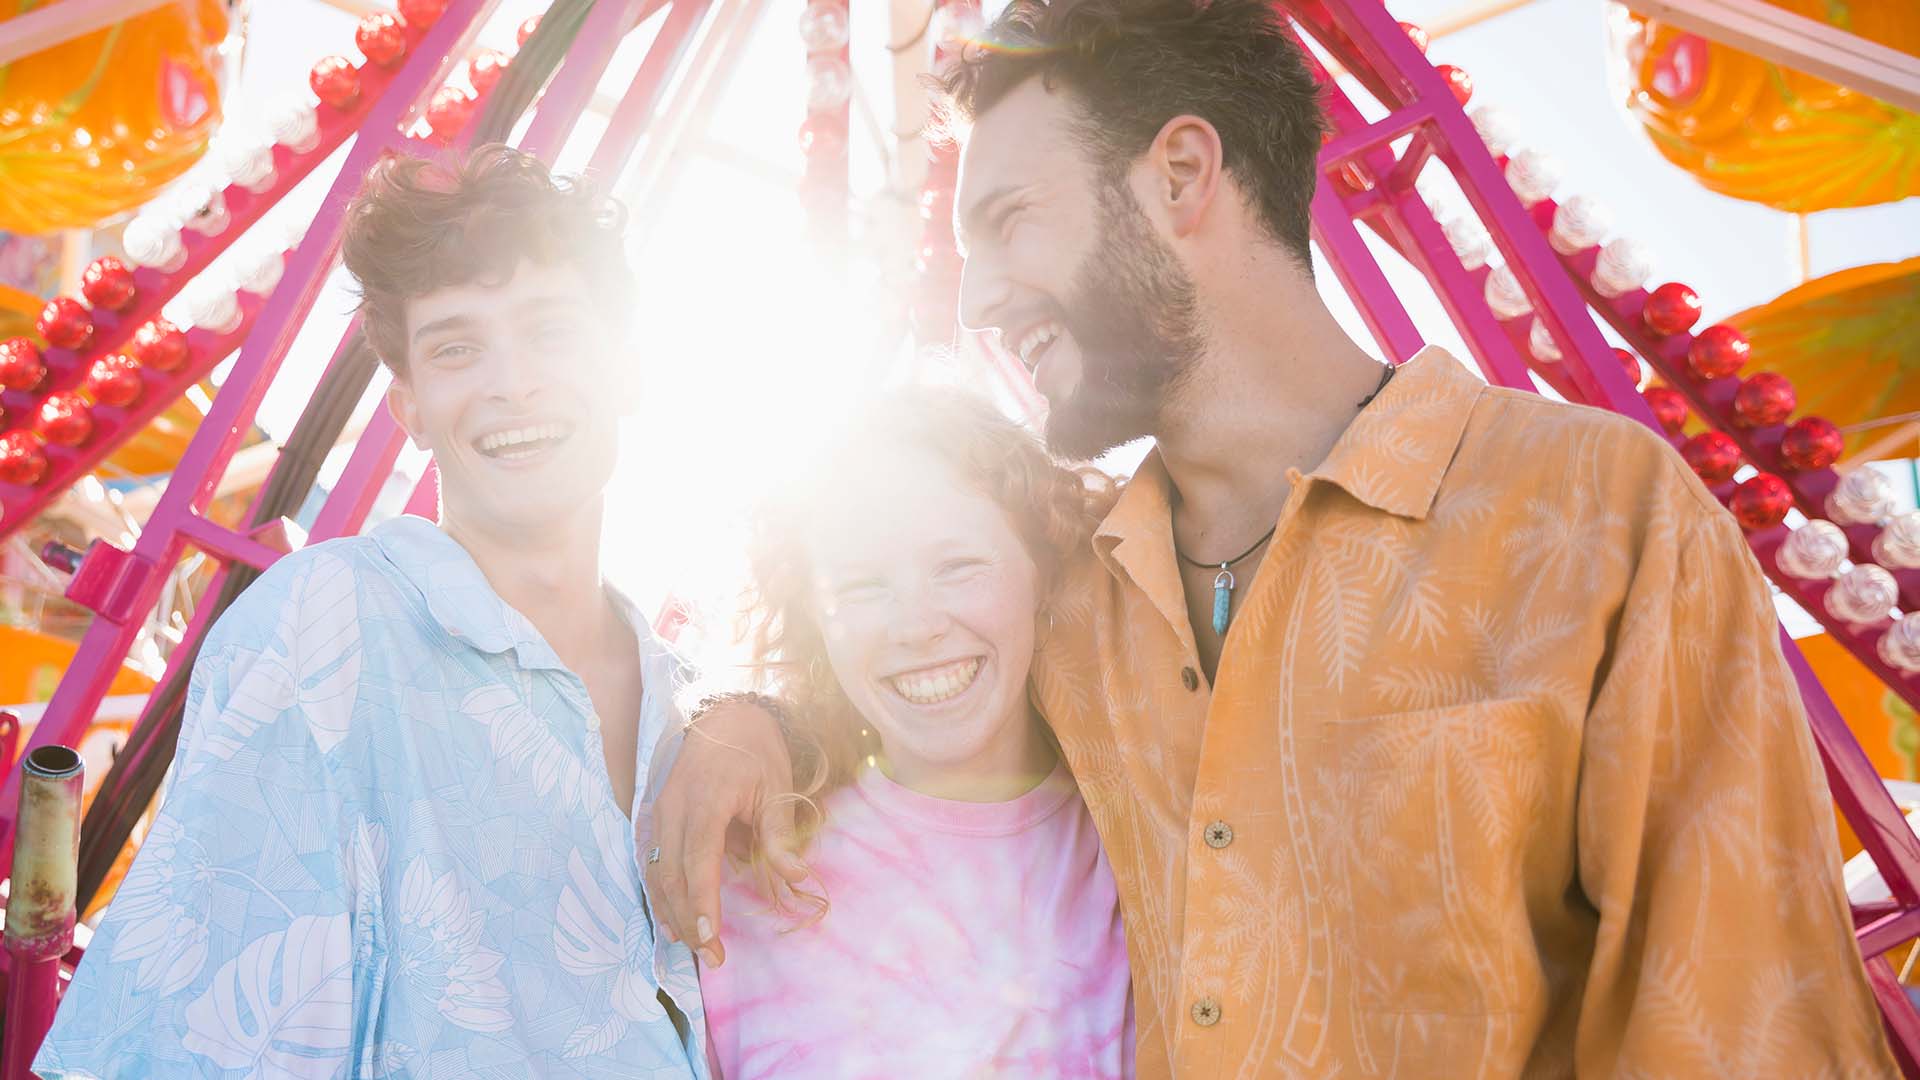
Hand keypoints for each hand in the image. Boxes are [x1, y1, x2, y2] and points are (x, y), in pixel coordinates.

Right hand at [642, 699, 804, 967]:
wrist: (725, 714)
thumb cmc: (756, 751)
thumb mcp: (777, 786)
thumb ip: (780, 834)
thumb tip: (798, 876)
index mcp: (706, 799)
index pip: (698, 859)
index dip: (701, 900)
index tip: (710, 936)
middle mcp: (674, 808)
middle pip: (671, 874)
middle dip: (688, 919)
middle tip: (711, 956)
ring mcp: (659, 812)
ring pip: (655, 873)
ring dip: (671, 913)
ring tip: (693, 947)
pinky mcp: (655, 817)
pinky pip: (651, 862)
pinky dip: (659, 895)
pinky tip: (672, 922)